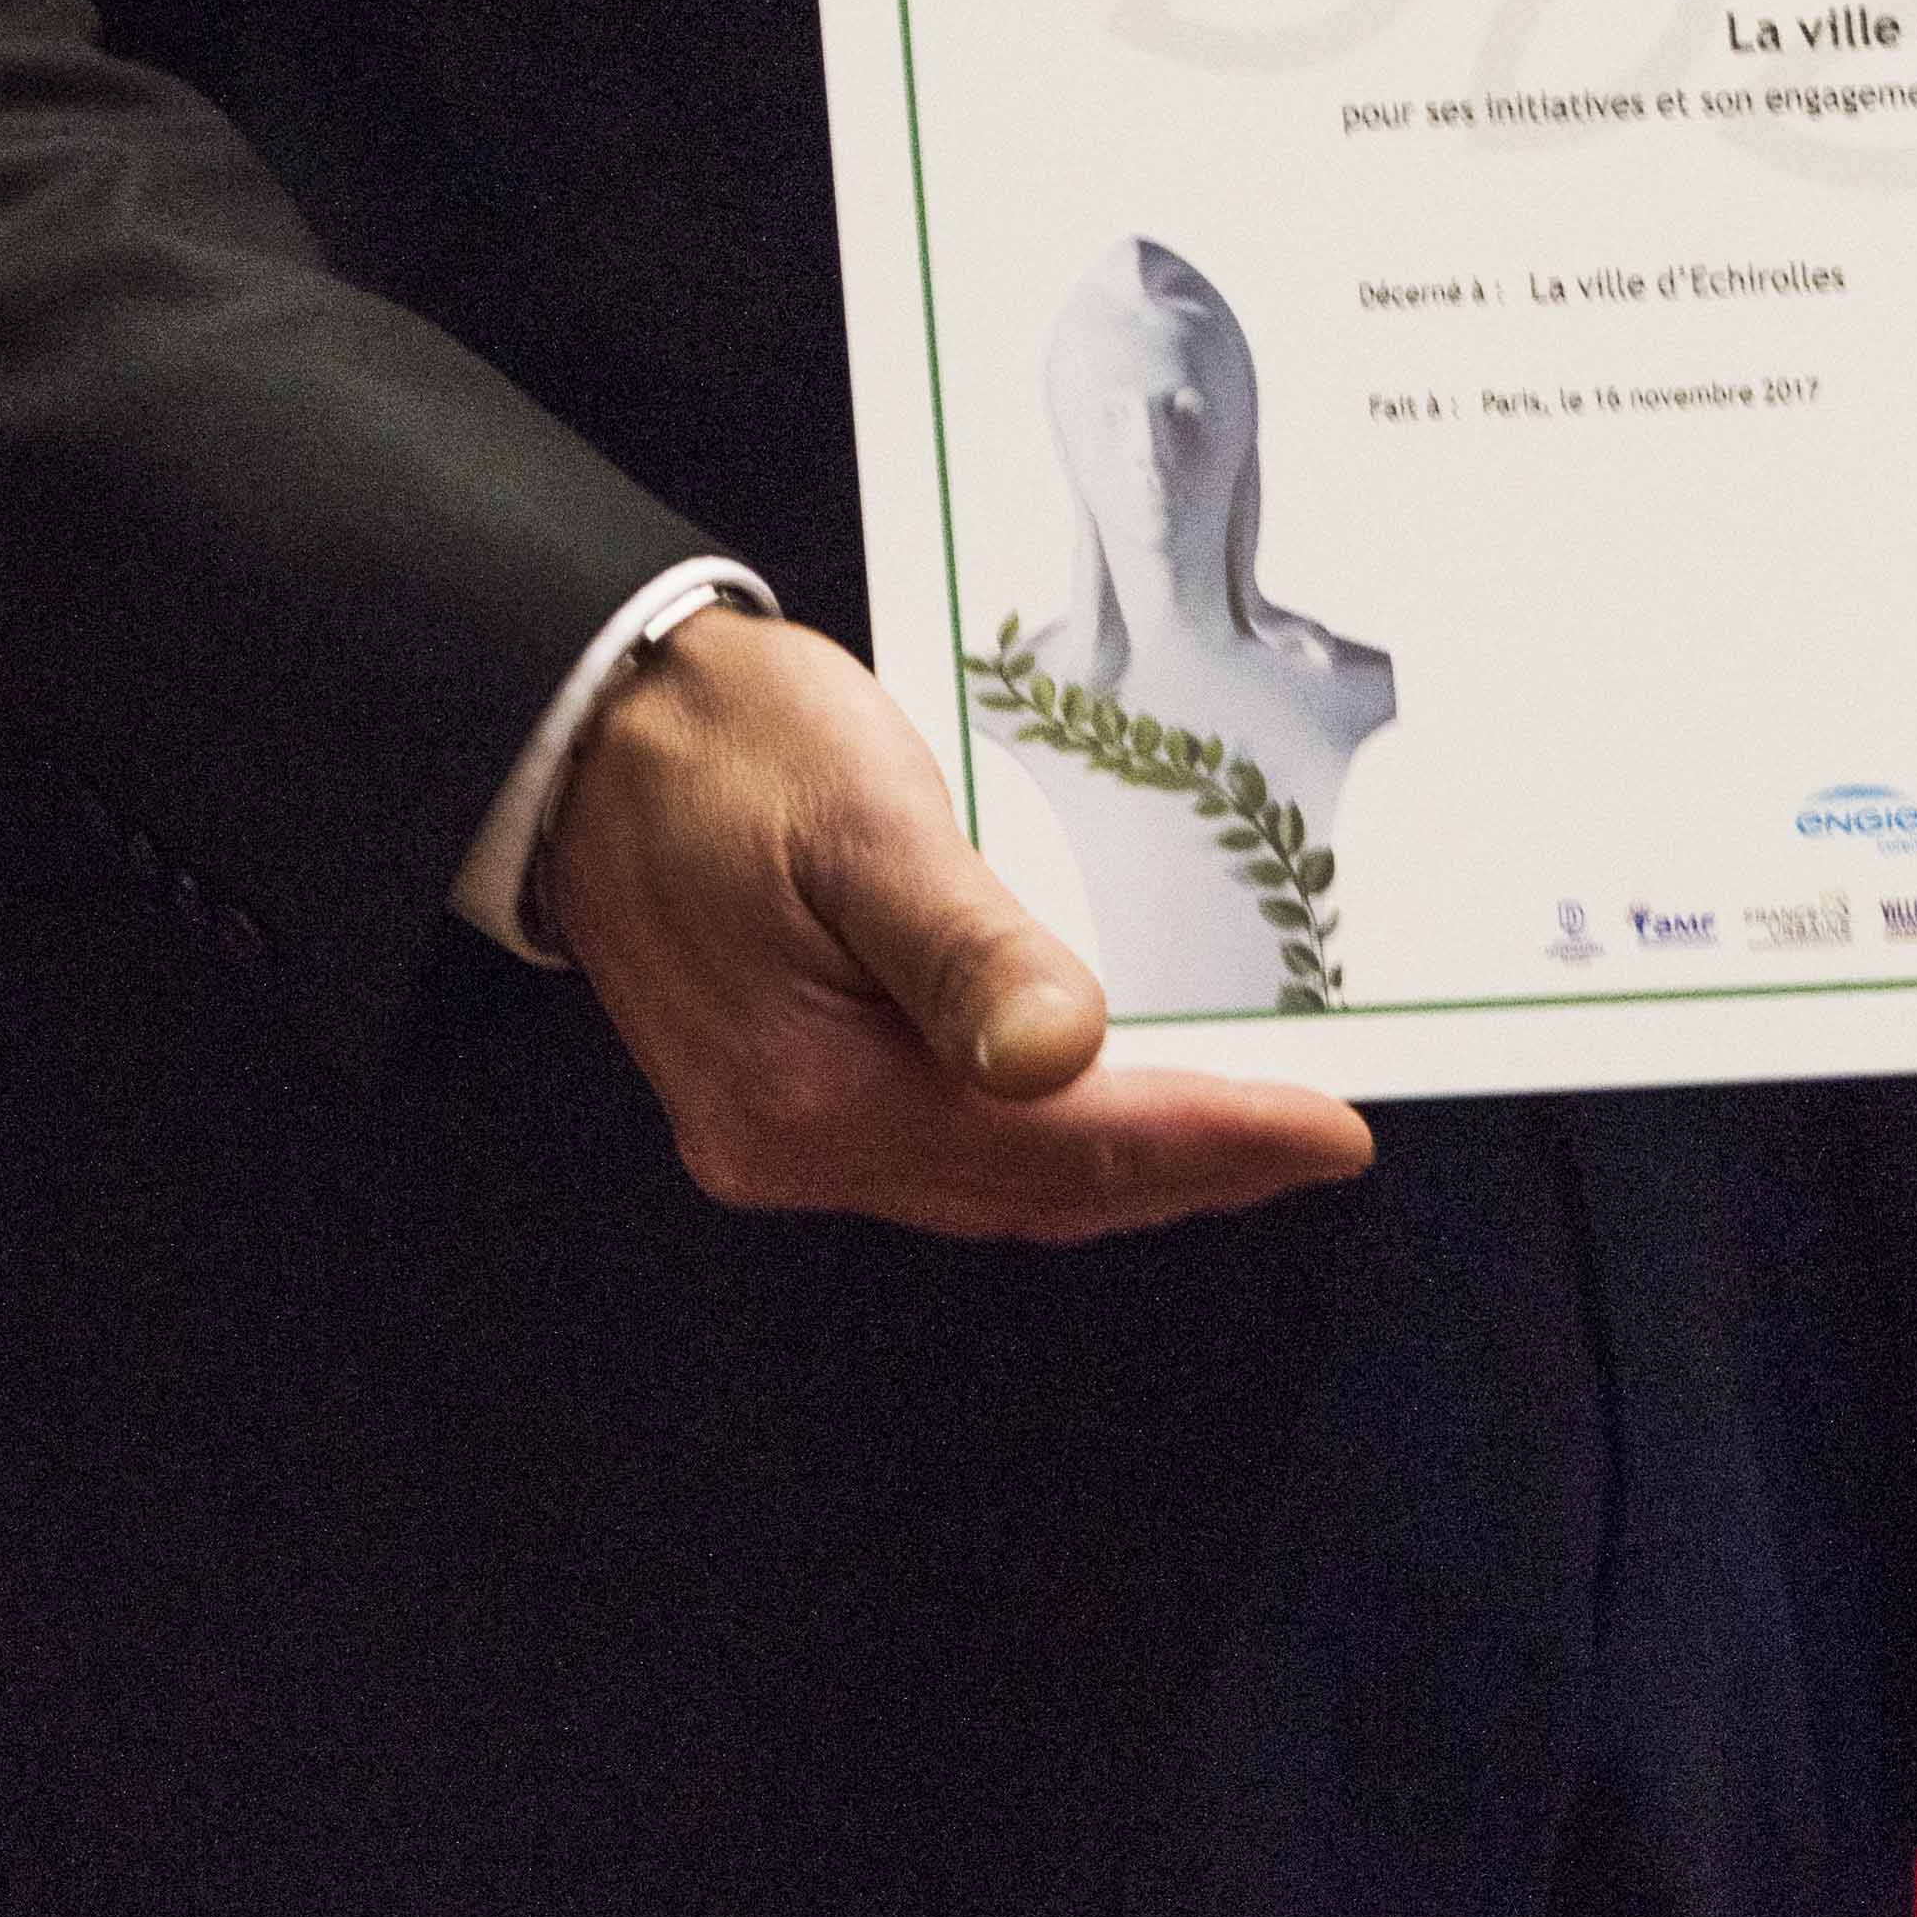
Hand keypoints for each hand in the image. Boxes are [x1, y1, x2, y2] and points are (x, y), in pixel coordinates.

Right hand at [535, 608, 1373, 1236]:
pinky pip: (940, 1151)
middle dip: (1184, 1169)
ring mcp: (775, 1133)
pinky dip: (1041, 1140)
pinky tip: (1100, 1103)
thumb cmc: (724, 745)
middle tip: (1312, 1141)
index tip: (1329, 1133)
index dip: (1207, 1142)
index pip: (1058, 1146)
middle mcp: (791, 1146)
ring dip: (1119, 1164)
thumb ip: (965, 945)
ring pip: (989, 1182)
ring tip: (1241, 1131)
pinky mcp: (774, 1098)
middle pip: (1033, 1189)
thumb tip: (1071, 1054)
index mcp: (813, 1093)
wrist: (587, 728)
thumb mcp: (863, 818)